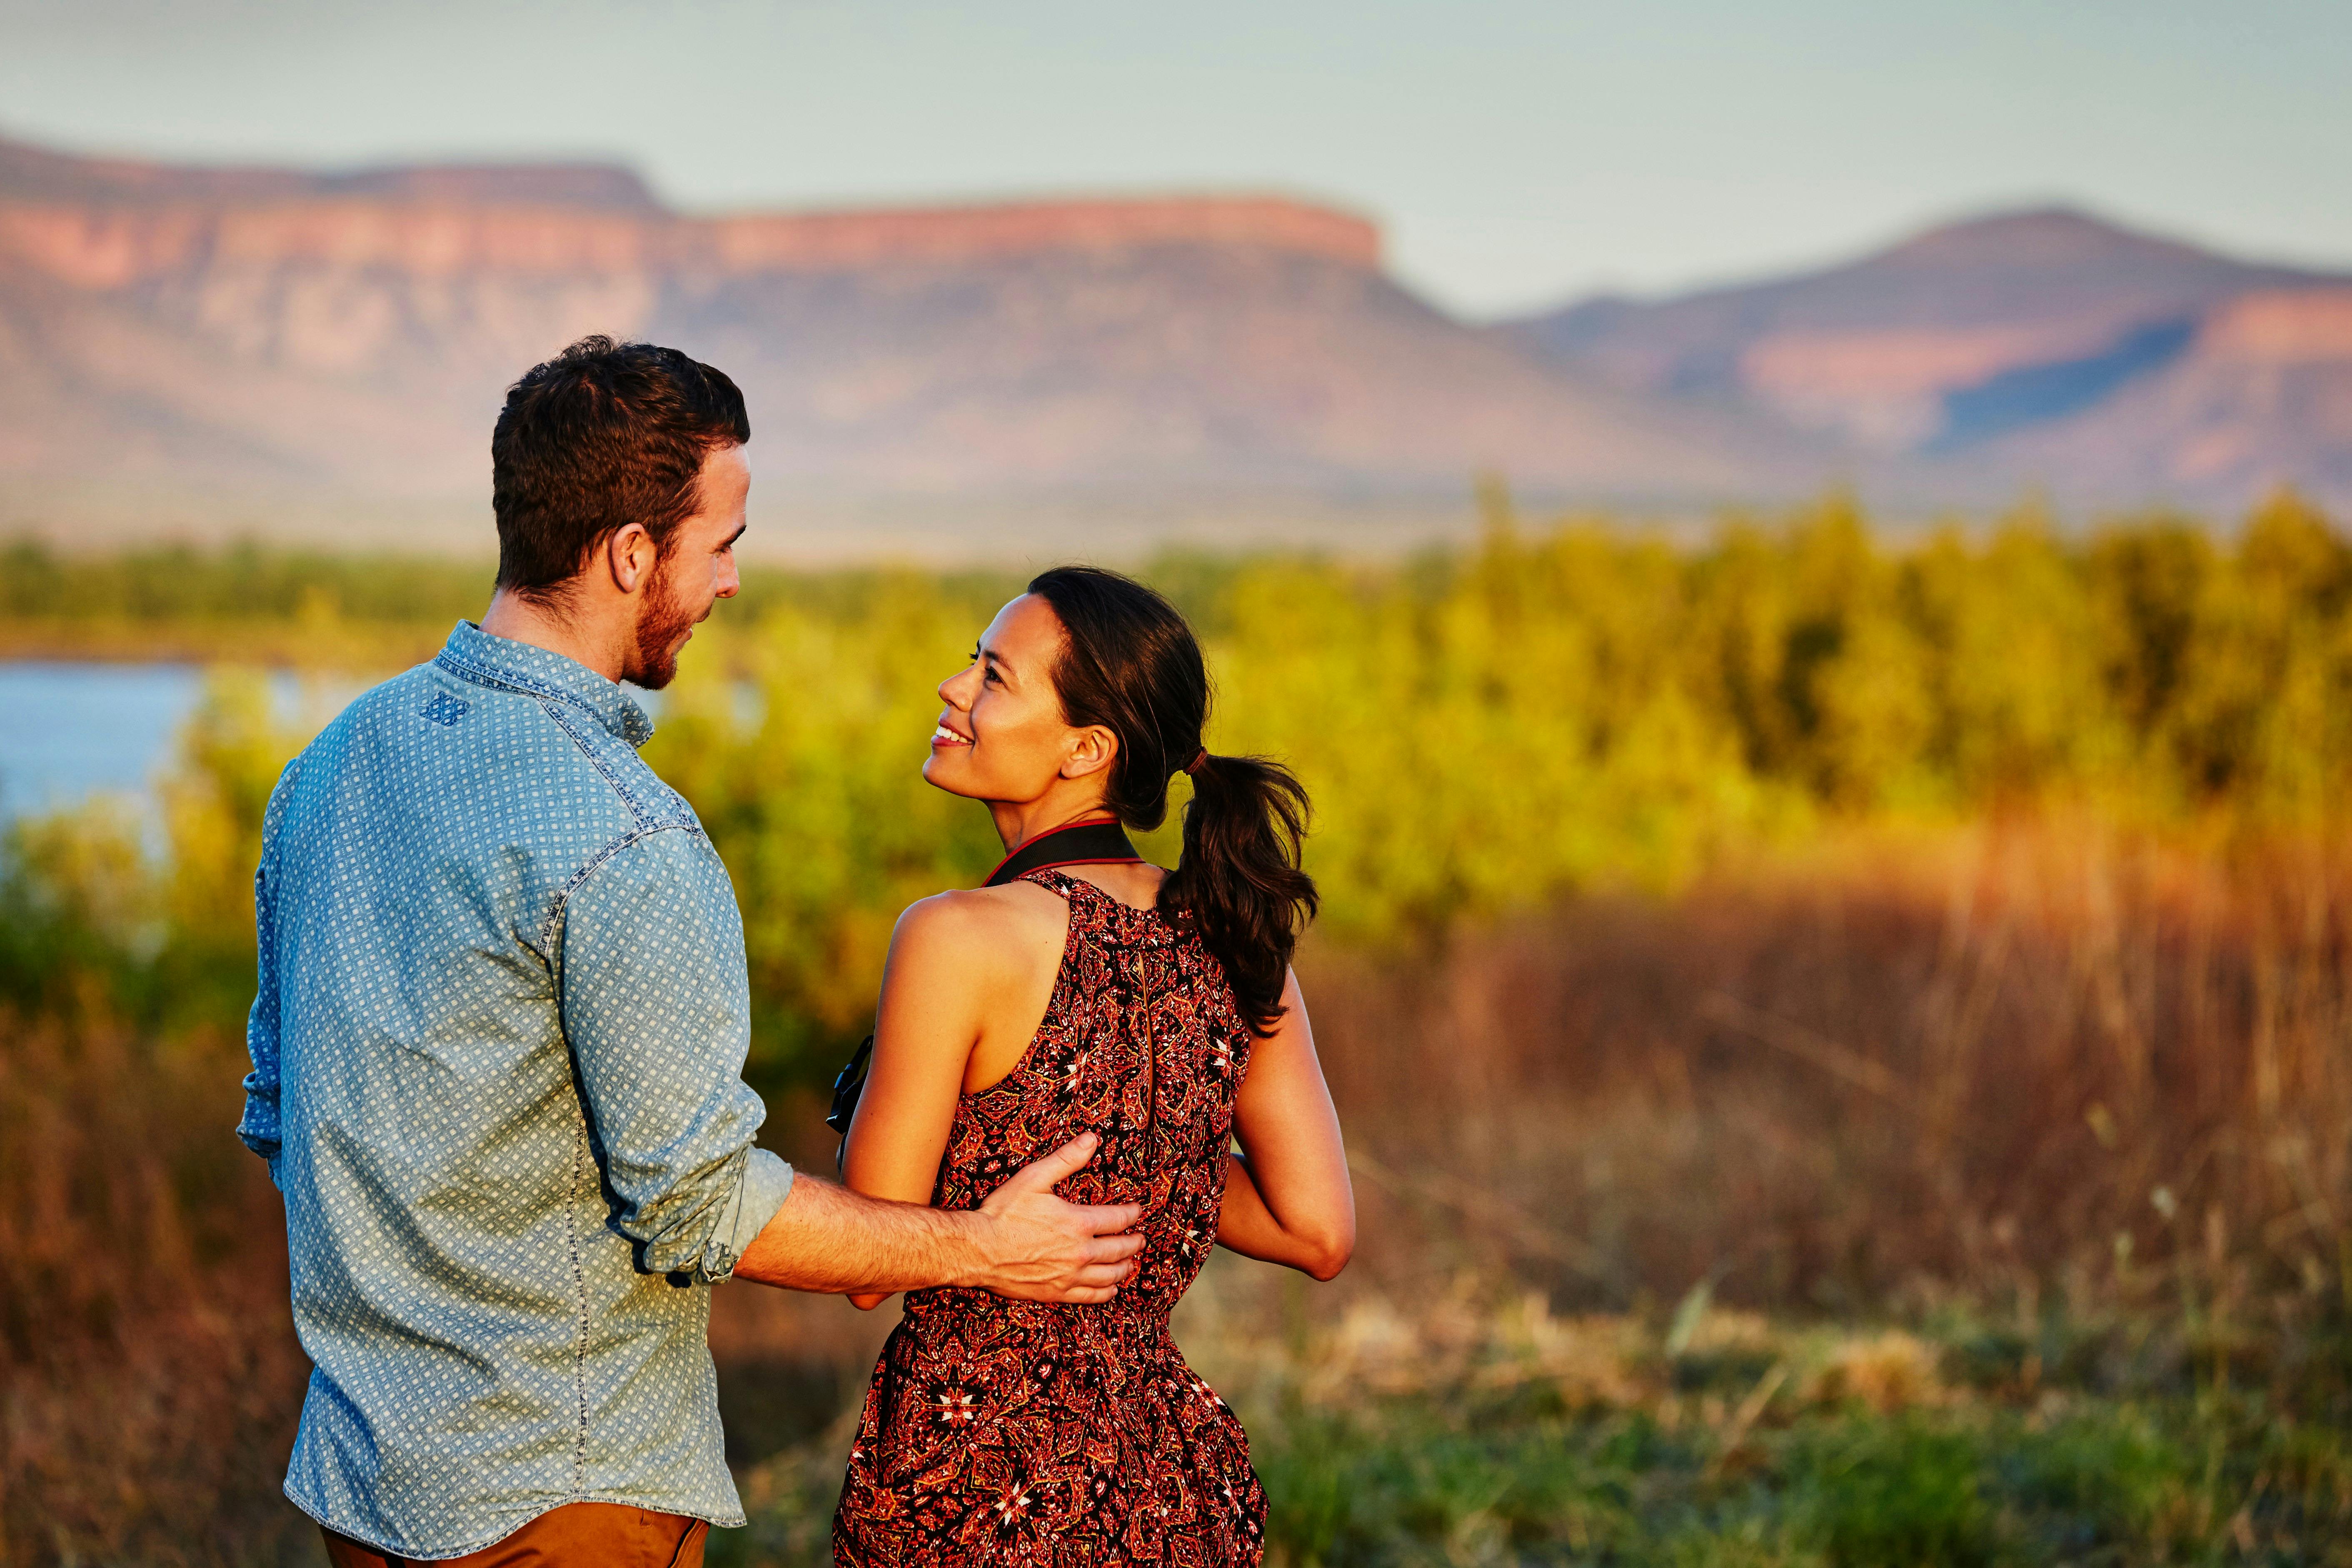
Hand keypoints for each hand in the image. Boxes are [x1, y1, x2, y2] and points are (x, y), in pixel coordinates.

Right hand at [967, 1133, 1142, 1302]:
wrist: (978, 1250)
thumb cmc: (1003, 1213)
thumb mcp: (1034, 1178)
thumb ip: (1066, 1159)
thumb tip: (1091, 1140)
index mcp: (1079, 1223)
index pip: (1118, 1219)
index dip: (1132, 1214)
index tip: (1137, 1211)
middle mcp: (1080, 1253)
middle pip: (1120, 1249)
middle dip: (1134, 1242)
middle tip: (1141, 1239)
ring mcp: (1070, 1276)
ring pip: (1110, 1275)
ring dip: (1125, 1268)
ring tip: (1131, 1262)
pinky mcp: (1057, 1293)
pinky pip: (1091, 1297)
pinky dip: (1106, 1292)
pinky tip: (1111, 1289)